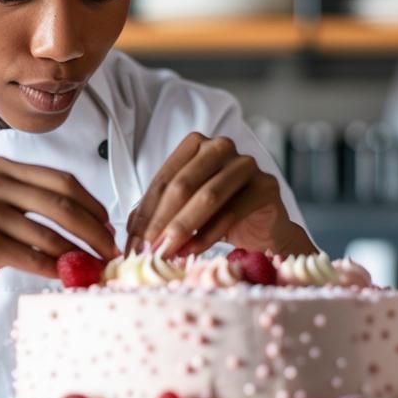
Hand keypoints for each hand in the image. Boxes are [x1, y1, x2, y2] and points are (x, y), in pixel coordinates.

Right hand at [0, 157, 119, 313]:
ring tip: (94, 268)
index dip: (92, 205)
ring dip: (78, 255)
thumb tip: (94, 223)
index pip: (62, 181)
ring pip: (50, 235)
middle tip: (111, 250)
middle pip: (61, 204)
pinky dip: (55, 270)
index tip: (109, 226)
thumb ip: (36, 206)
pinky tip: (66, 277)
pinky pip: (33, 258)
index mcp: (1, 168)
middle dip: (94, 231)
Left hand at [125, 133, 314, 258]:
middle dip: (161, 221)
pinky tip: (191, 251)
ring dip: (182, 227)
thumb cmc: (219, 215)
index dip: (145, 213)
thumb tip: (131, 239)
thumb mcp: (183, 211)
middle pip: (183, 184)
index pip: (164, 179)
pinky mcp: (266, 186)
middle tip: (146, 250)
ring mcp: (246, 164)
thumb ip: (157, 216)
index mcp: (196, 145)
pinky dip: (208, 235)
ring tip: (166, 252)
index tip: (132, 243)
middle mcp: (221, 147)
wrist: (263, 229)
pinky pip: (232, 212)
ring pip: (208, 196)